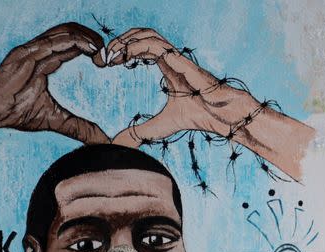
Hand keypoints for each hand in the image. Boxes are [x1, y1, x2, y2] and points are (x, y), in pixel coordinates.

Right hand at [0, 23, 108, 143]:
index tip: (105, 61)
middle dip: (92, 39)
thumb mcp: (56, 120)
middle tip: (109, 53)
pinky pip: (55, 41)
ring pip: (65, 32)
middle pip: (71, 33)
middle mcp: (40, 51)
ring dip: (87, 37)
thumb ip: (79, 128)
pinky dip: (76, 41)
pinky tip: (91, 48)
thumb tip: (102, 140)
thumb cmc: (15, 112)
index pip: (72, 46)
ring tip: (103, 49)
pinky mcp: (27, 52)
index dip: (90, 48)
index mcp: (45, 61)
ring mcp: (33, 50)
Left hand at [105, 28, 314, 180]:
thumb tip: (119, 144)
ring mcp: (176, 57)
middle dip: (120, 41)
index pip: (140, 48)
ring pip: (148, 34)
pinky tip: (126, 57)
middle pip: (141, 35)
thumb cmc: (197, 116)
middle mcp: (170, 58)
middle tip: (104, 56)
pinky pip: (156, 45)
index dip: (122, 50)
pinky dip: (138, 47)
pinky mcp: (180, 60)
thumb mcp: (159, 127)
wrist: (219, 116)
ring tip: (112, 55)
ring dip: (126, 41)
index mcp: (166, 67)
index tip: (107, 63)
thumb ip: (139, 133)